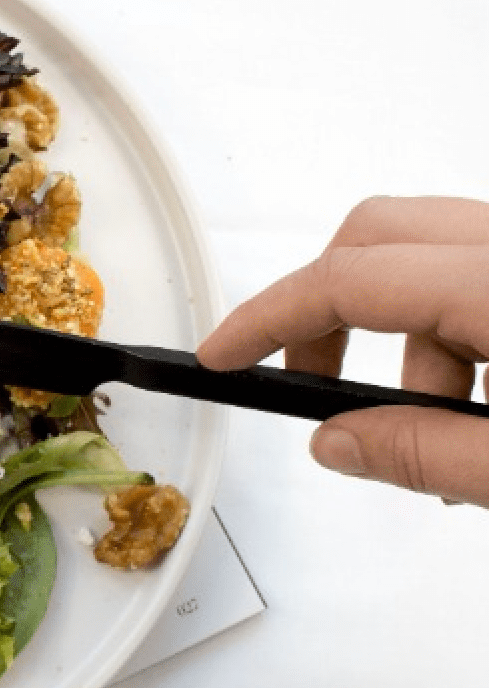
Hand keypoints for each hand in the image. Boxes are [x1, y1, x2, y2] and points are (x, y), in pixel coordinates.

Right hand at [197, 196, 488, 505]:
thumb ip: (425, 454)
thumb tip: (339, 442)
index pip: (348, 279)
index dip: (269, 318)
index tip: (224, 354)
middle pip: (379, 233)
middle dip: (325, 308)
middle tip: (312, 383)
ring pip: (433, 251)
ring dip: (408, 331)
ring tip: (432, 421)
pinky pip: (478, 269)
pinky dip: (455, 324)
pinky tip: (480, 396)